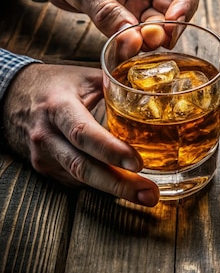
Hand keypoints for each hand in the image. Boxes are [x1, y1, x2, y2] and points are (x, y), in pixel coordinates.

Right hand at [3, 62, 159, 205]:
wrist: (15, 97)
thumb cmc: (56, 84)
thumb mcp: (84, 77)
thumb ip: (115, 83)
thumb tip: (151, 90)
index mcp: (58, 108)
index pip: (84, 133)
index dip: (111, 150)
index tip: (138, 162)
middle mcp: (46, 136)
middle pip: (83, 167)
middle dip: (119, 184)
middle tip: (149, 193)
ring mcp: (43, 157)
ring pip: (81, 179)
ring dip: (115, 189)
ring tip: (146, 194)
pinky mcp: (45, 169)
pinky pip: (76, 180)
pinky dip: (101, 184)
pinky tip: (123, 186)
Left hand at [28, 0, 201, 38]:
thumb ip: (107, 12)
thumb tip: (133, 42)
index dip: (187, 1)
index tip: (174, 25)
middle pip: (179, 0)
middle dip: (169, 24)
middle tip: (151, 43)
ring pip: (163, 17)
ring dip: (153, 35)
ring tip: (136, 47)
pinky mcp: (132, 6)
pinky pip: (144, 26)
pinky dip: (138, 38)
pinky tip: (128, 47)